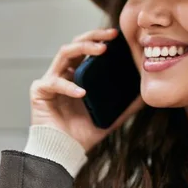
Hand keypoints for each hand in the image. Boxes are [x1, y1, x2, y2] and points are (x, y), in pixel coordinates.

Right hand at [29, 28, 143, 150]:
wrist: (64, 152)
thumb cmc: (83, 134)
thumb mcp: (111, 116)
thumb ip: (127, 105)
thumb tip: (146, 96)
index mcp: (78, 75)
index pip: (88, 49)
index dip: (101, 38)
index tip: (118, 35)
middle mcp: (64, 73)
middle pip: (76, 43)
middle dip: (94, 36)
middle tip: (111, 36)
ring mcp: (51, 80)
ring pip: (64, 53)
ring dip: (83, 48)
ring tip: (100, 50)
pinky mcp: (40, 91)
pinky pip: (55, 83)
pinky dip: (69, 86)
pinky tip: (82, 92)